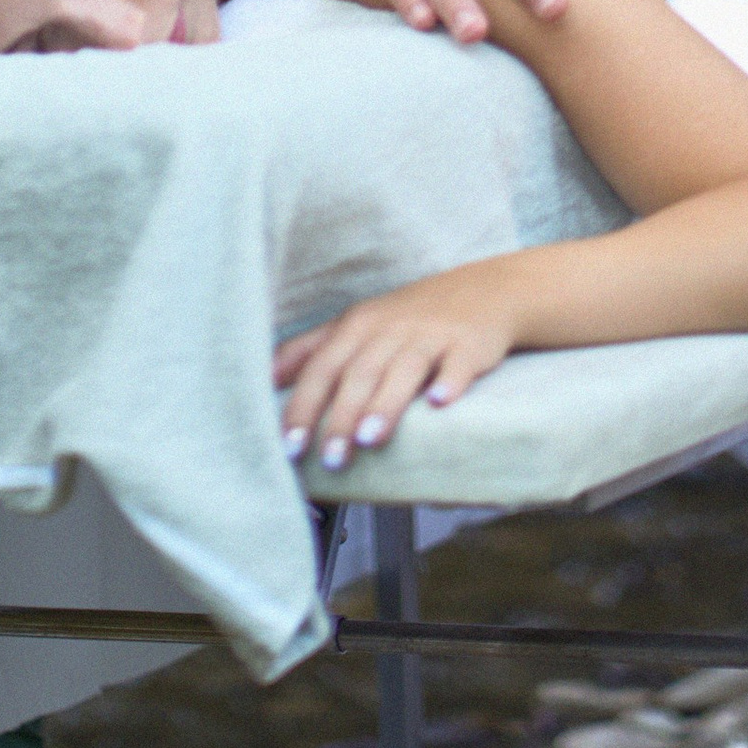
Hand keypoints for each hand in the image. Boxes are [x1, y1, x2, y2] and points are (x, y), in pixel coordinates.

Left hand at [274, 256, 527, 469]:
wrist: (482, 290)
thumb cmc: (409, 316)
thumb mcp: (357, 324)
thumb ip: (311, 350)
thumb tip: (265, 378)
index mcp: (357, 326)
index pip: (322, 367)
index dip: (303, 405)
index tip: (288, 444)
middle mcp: (390, 329)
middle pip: (359, 373)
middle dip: (341, 416)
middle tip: (331, 458)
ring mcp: (430, 335)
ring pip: (403, 368)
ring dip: (385, 403)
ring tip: (370, 439)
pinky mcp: (468, 344)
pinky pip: (459, 363)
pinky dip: (449, 381)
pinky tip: (439, 402)